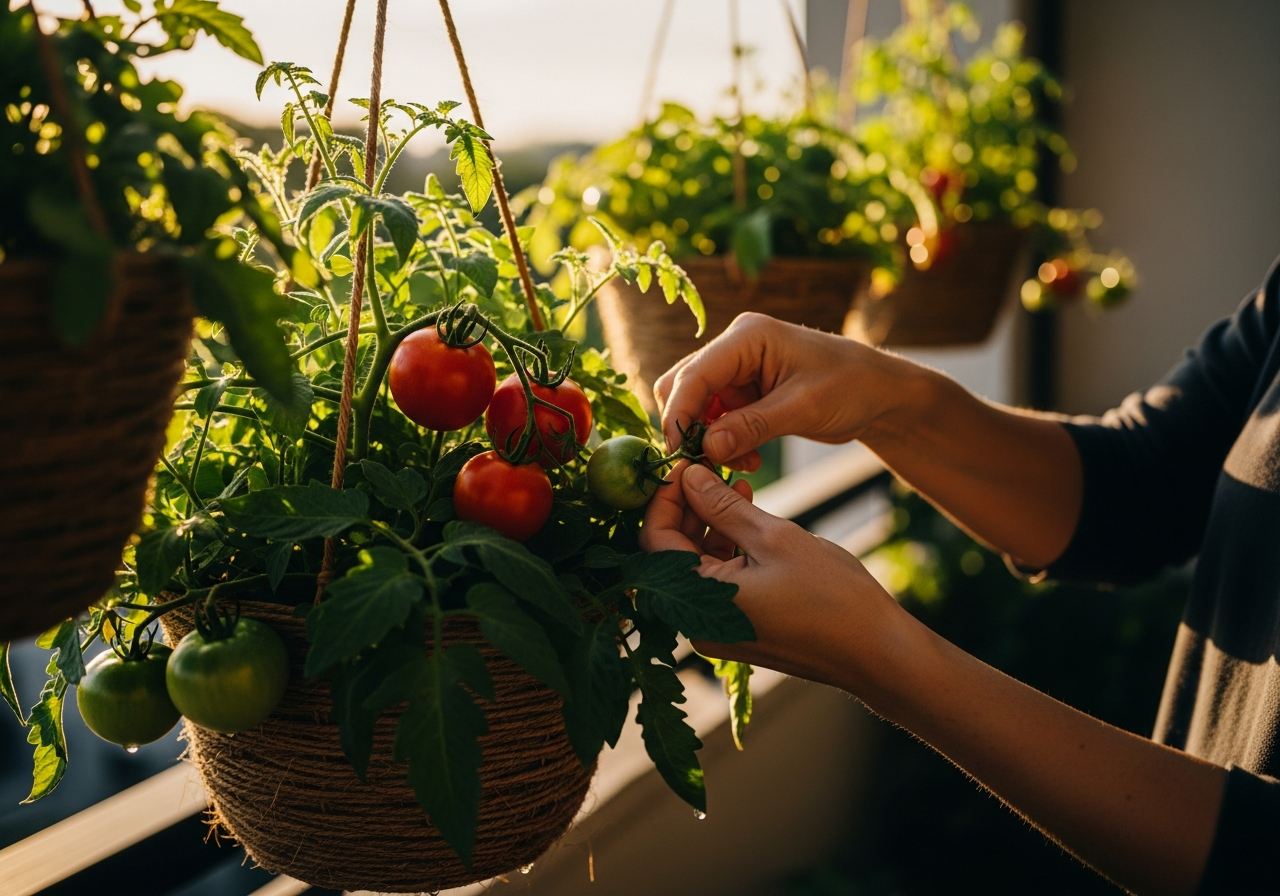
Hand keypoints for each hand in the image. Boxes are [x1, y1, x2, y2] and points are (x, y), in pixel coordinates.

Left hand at [639, 460, 906, 689]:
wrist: (875, 652)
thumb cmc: (830, 596)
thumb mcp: (773, 537)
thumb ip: (722, 507)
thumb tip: (688, 476)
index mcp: (698, 600)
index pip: (654, 537)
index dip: (666, 496)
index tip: (687, 464)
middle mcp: (696, 621)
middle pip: (672, 551)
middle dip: (688, 506)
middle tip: (711, 468)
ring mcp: (716, 629)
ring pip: (696, 564)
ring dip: (710, 524)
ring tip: (737, 486)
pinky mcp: (737, 629)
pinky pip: (717, 582)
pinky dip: (726, 549)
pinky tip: (749, 516)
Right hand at [654, 312, 923, 470]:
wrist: (879, 393)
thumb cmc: (851, 387)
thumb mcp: (803, 408)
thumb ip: (752, 426)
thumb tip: (707, 446)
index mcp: (748, 336)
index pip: (694, 373)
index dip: (679, 413)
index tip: (677, 453)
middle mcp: (735, 347)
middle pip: (683, 385)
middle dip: (689, 426)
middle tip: (706, 463)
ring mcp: (737, 369)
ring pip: (695, 406)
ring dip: (708, 438)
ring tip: (741, 463)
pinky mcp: (743, 391)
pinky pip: (715, 419)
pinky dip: (723, 441)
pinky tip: (748, 458)